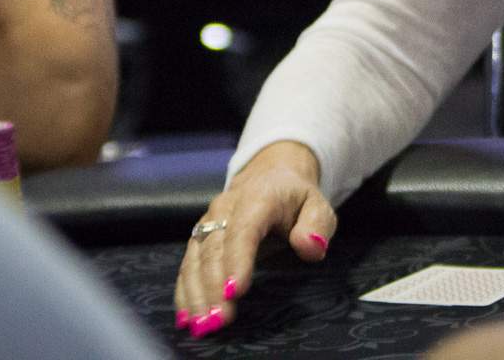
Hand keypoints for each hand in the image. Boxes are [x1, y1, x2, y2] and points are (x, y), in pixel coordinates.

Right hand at [173, 140, 334, 336]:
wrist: (270, 178)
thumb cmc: (296, 200)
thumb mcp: (318, 207)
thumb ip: (316, 225)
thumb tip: (310, 247)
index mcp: (258, 197)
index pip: (244, 229)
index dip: (237, 260)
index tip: (235, 292)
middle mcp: (225, 209)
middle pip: (214, 249)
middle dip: (214, 287)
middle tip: (220, 320)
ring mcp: (208, 223)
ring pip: (195, 259)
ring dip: (197, 294)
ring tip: (203, 325)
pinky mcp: (199, 238)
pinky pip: (187, 265)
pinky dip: (185, 292)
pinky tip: (187, 317)